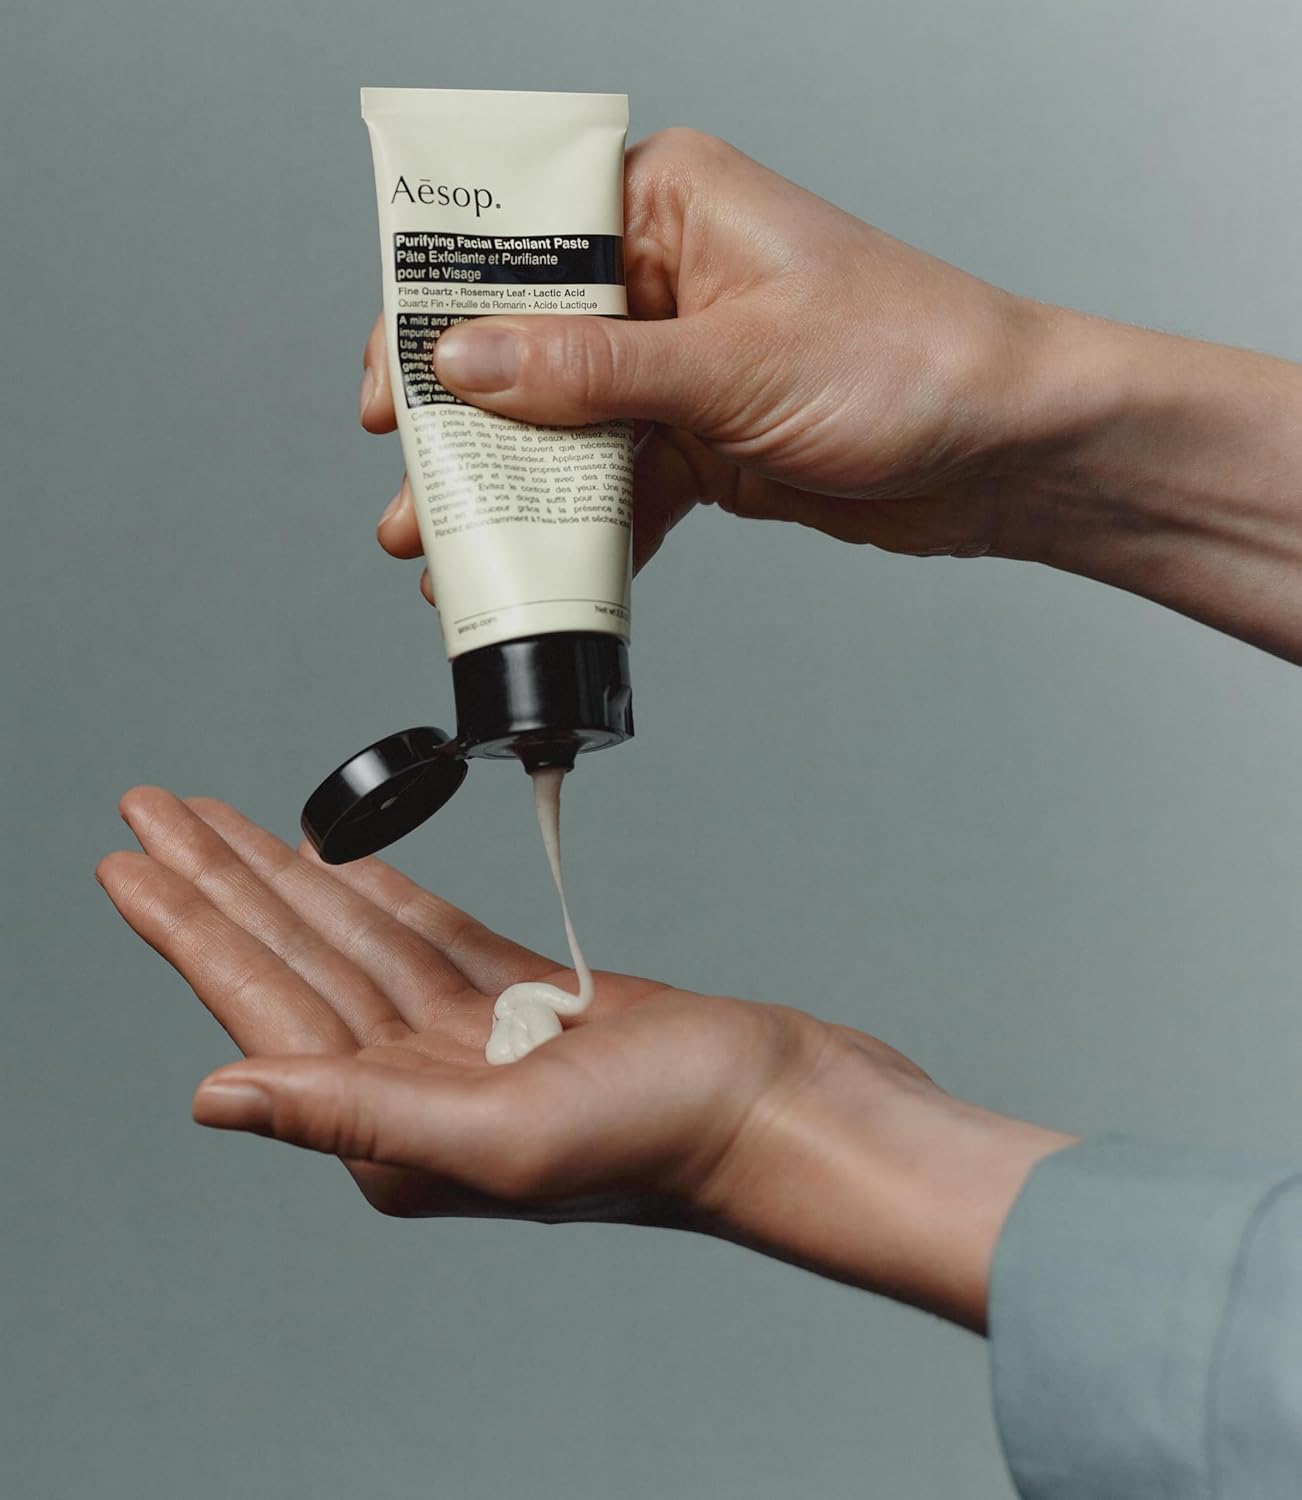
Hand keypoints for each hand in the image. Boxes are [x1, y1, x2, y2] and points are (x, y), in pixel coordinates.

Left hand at [98, 787, 1071, 1331]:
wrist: (787, 1107)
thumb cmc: (674, 1133)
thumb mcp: (506, 1134)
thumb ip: (357, 1117)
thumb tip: (215, 1096)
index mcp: (397, 1130)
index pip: (266, 1009)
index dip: (192, 927)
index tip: (129, 860)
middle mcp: (421, 1091)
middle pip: (297, 963)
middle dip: (221, 883)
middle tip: (152, 811)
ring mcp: (475, 1045)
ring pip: (356, 942)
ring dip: (288, 878)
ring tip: (221, 824)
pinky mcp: (530, 1005)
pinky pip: (430, 939)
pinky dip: (380, 896)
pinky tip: (338, 866)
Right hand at [361, 128, 1301, 664]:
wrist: (1004, 450)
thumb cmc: (909, 362)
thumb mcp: (730, 364)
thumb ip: (592, 372)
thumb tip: (467, 363)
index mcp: (670, 205)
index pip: (518, 237)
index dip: (438, 308)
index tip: (392, 380)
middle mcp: (667, 277)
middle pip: (525, 343)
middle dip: (461, 422)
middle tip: (409, 484)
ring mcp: (682, 364)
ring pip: (564, 425)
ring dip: (508, 491)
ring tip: (444, 550)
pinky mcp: (704, 438)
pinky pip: (618, 483)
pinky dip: (579, 531)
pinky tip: (536, 572)